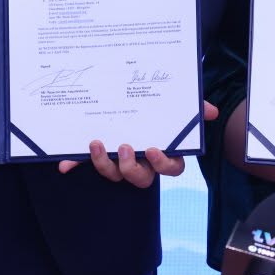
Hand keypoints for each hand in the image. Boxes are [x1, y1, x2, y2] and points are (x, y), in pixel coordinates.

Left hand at [60, 102, 216, 186]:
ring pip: (114, 174)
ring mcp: (119, 161)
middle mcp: (142, 162)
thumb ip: (193, 109)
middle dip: (131, 168)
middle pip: (140, 178)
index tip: (154, 149)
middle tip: (125, 147)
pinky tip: (64, 165)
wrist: (129, 96)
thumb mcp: (177, 107)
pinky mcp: (98, 155)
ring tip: (97, 144)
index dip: (162, 164)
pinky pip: (86, 164)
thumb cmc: (160, 109)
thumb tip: (209, 111)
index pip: (171, 169)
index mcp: (163, 153)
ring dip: (104, 164)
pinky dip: (75, 164)